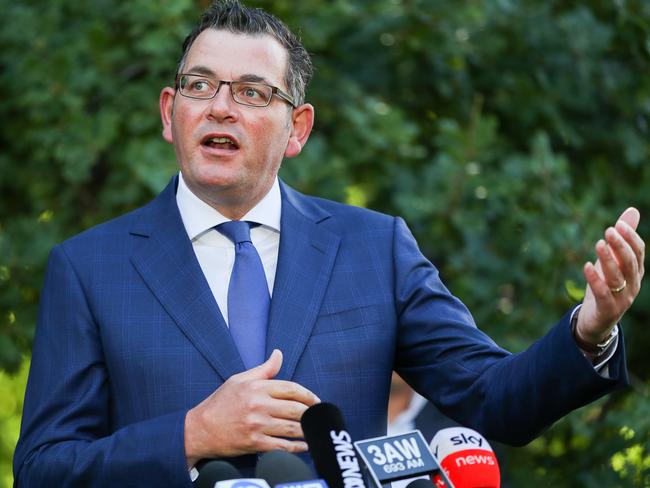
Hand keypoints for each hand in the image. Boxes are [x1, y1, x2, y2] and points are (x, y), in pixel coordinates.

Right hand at [184, 349, 319, 465]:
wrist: (199, 429)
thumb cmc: (220, 403)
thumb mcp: (239, 380)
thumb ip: (264, 369)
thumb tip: (279, 354)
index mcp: (256, 387)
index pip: (291, 388)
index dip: (308, 395)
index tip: (316, 400)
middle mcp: (258, 405)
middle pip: (295, 408)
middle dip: (312, 413)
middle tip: (320, 416)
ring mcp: (257, 425)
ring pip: (292, 428)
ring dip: (308, 430)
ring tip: (316, 430)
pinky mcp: (254, 443)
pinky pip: (282, 446)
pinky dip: (297, 447)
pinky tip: (305, 446)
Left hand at [576, 207, 644, 346]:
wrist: (597, 320)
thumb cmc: (606, 286)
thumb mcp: (613, 261)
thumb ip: (622, 238)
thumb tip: (633, 210)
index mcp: (635, 271)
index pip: (638, 252)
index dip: (630, 238)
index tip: (617, 225)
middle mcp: (633, 284)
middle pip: (630, 262)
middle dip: (620, 246)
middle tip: (608, 231)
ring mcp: (622, 298)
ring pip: (617, 277)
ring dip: (608, 260)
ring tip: (598, 244)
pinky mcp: (608, 309)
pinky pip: (603, 294)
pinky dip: (596, 280)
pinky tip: (587, 266)